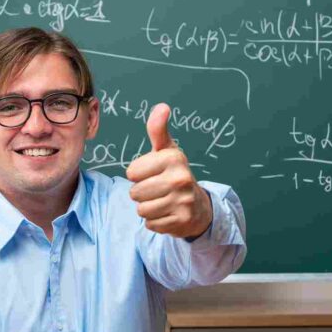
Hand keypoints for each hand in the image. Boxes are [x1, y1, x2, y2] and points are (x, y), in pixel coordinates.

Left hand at [126, 103, 212, 238]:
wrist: (199, 207)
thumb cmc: (175, 175)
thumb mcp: (167, 151)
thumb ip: (158, 130)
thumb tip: (162, 106)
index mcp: (174, 158)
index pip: (132, 172)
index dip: (138, 175)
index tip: (152, 174)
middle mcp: (180, 178)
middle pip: (135, 193)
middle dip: (142, 194)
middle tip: (158, 190)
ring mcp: (182, 201)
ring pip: (141, 210)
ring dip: (148, 208)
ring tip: (162, 202)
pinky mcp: (181, 221)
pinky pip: (150, 224)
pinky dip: (156, 222)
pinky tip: (167, 214)